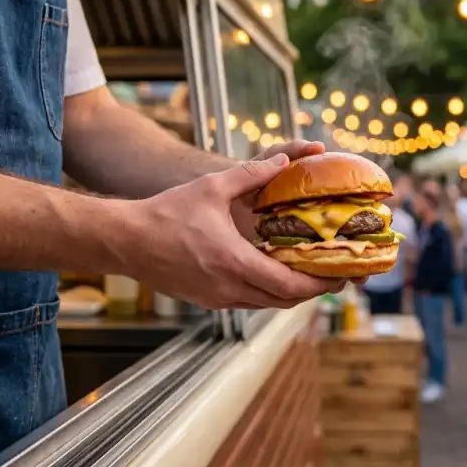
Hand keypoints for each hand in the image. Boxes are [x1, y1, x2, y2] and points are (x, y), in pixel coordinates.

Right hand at [120, 154, 344, 308]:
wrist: (126, 240)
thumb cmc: (166, 214)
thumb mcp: (211, 188)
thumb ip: (251, 173)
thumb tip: (282, 161)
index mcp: (234, 262)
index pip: (288, 285)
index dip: (318, 284)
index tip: (339, 276)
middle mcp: (228, 287)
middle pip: (284, 302)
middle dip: (312, 291)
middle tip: (332, 276)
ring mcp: (217, 298)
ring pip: (266, 305)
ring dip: (290, 293)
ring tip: (309, 275)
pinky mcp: (208, 300)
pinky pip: (248, 302)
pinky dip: (268, 293)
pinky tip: (274, 274)